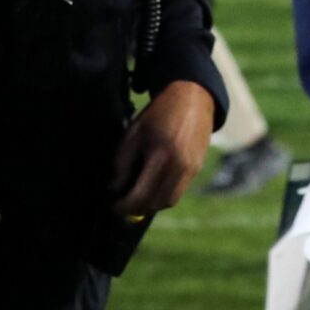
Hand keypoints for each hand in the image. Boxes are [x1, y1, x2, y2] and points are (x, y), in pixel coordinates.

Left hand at [111, 81, 214, 215]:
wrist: (193, 99)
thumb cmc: (158, 114)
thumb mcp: (133, 134)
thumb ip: (122, 164)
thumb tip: (115, 188)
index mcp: (162, 156)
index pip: (141, 196)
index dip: (123, 206)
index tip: (112, 204)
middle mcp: (180, 166)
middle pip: (156, 203)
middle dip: (136, 210)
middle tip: (122, 205)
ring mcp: (192, 168)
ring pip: (170, 201)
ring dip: (152, 205)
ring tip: (137, 197)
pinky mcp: (198, 167)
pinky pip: (179, 190)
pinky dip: (163, 194)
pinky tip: (152, 185)